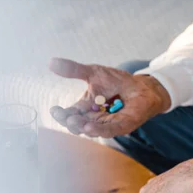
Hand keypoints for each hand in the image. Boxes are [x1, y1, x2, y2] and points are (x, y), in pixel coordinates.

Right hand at [49, 57, 170, 138]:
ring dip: (83, 127)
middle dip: (71, 122)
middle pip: (78, 125)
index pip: (69, 113)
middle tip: (67, 117)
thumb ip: (74, 70)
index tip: (54, 109)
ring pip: (92, 130)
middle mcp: (93, 118)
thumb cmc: (116, 81)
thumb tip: (51, 62)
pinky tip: (90, 127)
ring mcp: (107, 123)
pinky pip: (109, 130)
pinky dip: (99, 129)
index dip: (61, 114)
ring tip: (76, 122)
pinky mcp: (122, 125)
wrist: (141, 85)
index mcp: (85, 108)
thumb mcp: (94, 72)